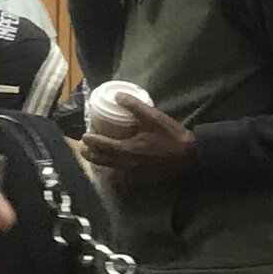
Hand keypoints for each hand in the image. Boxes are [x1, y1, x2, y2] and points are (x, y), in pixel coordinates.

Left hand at [81, 103, 196, 175]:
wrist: (189, 155)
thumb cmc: (170, 136)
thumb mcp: (152, 117)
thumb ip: (134, 106)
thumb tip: (117, 96)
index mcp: (127, 149)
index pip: (102, 145)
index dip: (91, 140)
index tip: (85, 135)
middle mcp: (126, 164)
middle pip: (102, 161)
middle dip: (90, 154)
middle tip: (83, 148)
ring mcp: (133, 173)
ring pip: (110, 170)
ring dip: (100, 163)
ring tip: (94, 157)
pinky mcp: (141, 178)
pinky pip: (121, 177)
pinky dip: (114, 171)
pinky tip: (114, 168)